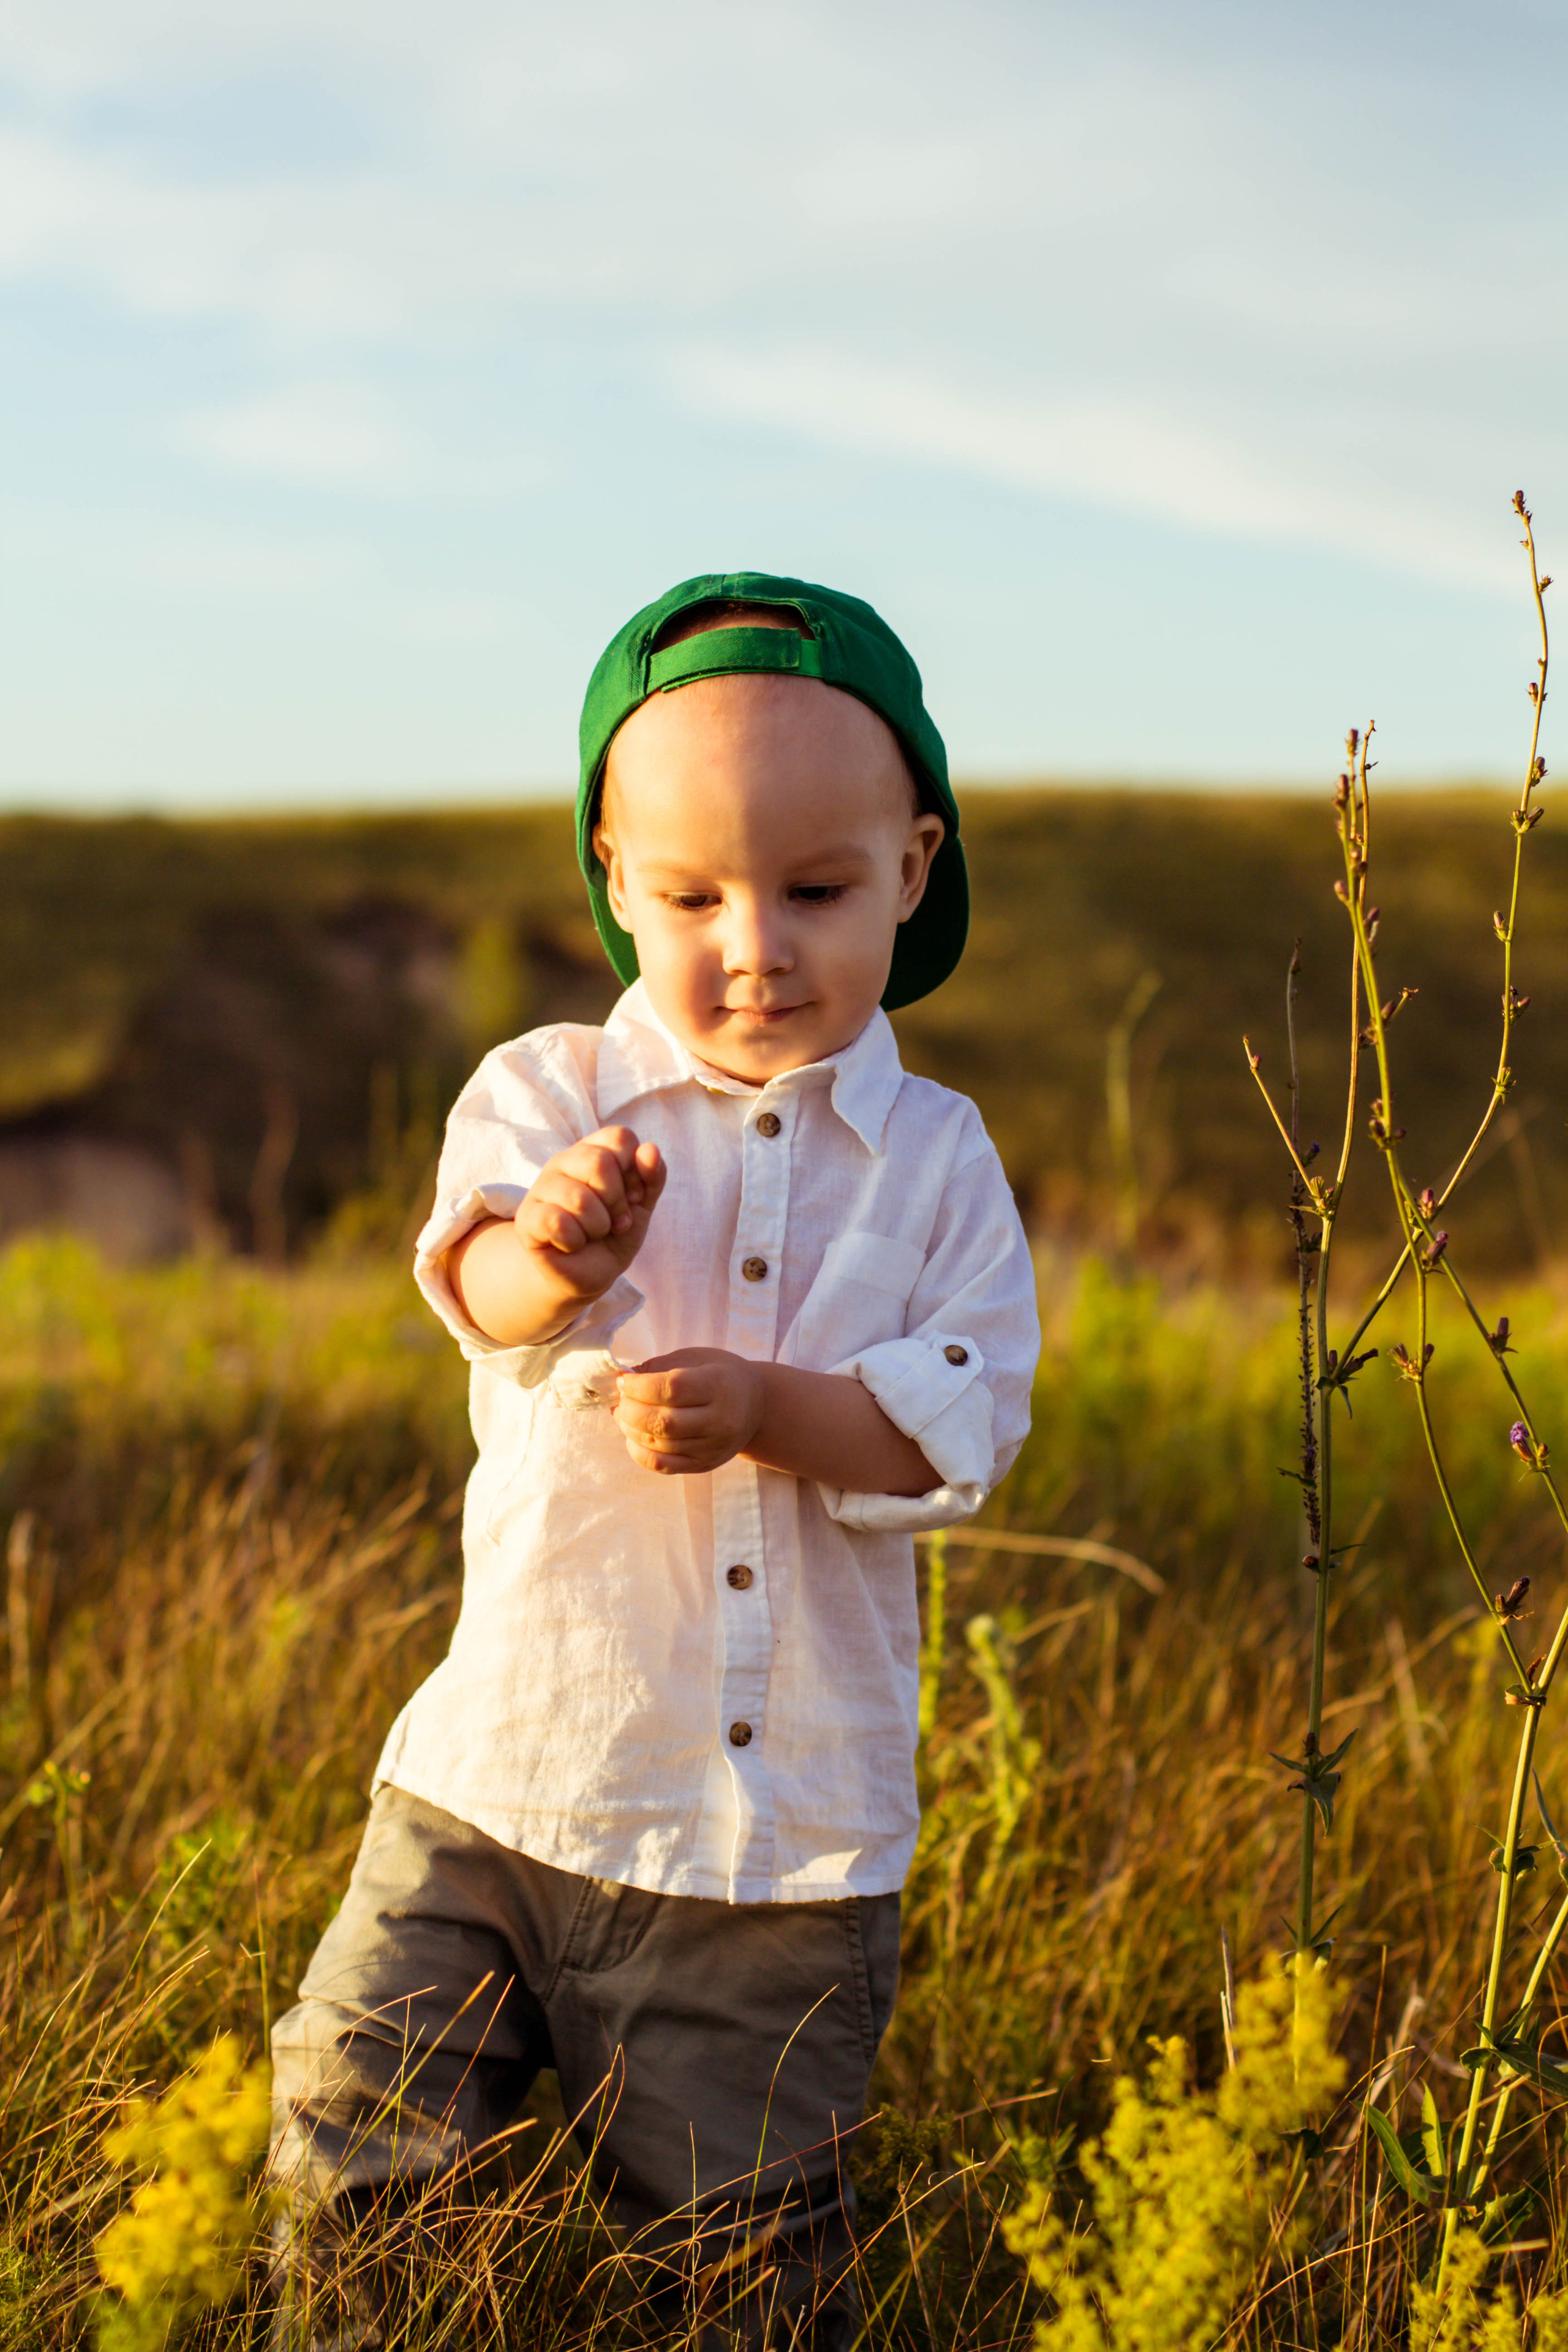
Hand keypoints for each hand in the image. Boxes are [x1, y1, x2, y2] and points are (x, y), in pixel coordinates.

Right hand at [516, 1126, 665, 1307]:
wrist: (591, 1274)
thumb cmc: (613, 1232)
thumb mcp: (642, 1205)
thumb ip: (651, 1176)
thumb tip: (650, 1149)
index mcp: (592, 1150)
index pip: (619, 1137)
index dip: (635, 1171)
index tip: (633, 1197)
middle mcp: (563, 1162)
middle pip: (599, 1162)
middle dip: (617, 1202)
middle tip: (615, 1222)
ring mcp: (540, 1188)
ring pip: (579, 1198)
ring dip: (597, 1227)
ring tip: (593, 1234)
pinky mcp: (526, 1218)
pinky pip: (557, 1223)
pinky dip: (575, 1241)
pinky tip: (572, 1244)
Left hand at [614, 1347, 764, 1475]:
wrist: (756, 1407)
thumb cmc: (721, 1376)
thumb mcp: (696, 1358)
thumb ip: (660, 1367)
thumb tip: (623, 1379)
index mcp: (719, 1385)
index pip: (671, 1389)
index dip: (638, 1386)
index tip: (623, 1380)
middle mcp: (720, 1420)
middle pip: (663, 1421)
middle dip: (630, 1410)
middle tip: (621, 1400)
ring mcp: (712, 1447)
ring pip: (660, 1444)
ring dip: (630, 1429)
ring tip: (624, 1415)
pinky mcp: (703, 1465)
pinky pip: (662, 1465)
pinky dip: (639, 1452)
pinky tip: (633, 1437)